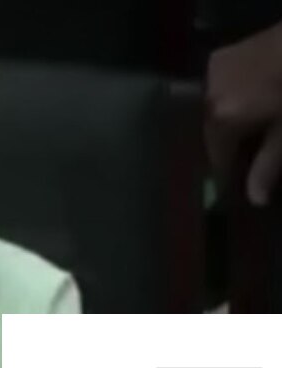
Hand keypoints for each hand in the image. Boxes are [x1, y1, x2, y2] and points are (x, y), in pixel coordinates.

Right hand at [206, 21, 281, 205]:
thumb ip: (268, 165)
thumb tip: (254, 200)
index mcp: (222, 118)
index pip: (216, 159)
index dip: (227, 176)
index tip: (236, 189)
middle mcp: (207, 98)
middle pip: (212, 134)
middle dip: (229, 147)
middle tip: (248, 156)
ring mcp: (211, 74)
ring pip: (213, 111)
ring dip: (227, 123)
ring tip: (250, 129)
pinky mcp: (219, 57)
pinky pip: (217, 89)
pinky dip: (227, 100)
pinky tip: (247, 102)